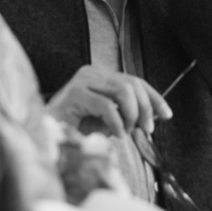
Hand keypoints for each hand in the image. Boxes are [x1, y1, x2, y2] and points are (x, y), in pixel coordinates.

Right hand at [48, 65, 172, 136]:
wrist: (45, 136)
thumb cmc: (75, 130)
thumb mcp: (107, 121)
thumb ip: (126, 114)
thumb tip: (152, 116)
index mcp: (101, 78)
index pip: (135, 81)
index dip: (154, 97)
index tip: (166, 115)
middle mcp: (93, 74)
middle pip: (132, 83)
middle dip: (146, 108)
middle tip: (146, 130)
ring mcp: (82, 82)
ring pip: (123, 90)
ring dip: (132, 114)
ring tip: (127, 132)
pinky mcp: (74, 94)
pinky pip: (106, 105)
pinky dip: (117, 122)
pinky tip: (116, 134)